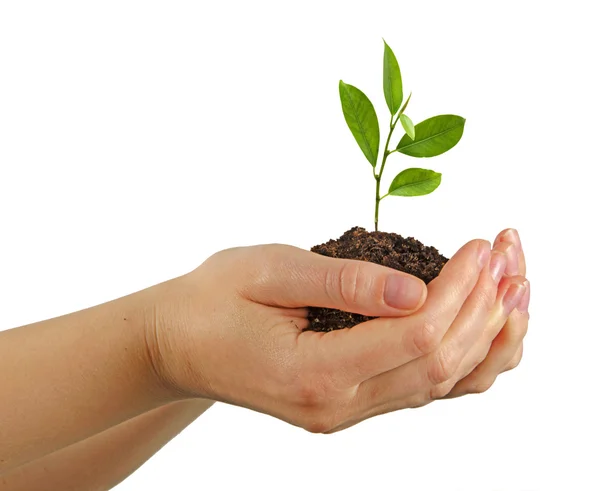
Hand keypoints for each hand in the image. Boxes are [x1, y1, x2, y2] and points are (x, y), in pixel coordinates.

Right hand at [144, 235, 525, 432]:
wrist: (180, 344)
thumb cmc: (214, 300)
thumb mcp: (268, 271)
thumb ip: (342, 282)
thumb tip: (416, 290)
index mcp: (313, 374)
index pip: (415, 336)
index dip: (459, 288)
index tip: (481, 244)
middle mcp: (337, 406)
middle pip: (440, 363)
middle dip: (485, 305)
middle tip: (508, 254)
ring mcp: (346, 412)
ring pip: (443, 385)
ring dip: (487, 335)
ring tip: (517, 288)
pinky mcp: (351, 402)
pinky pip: (424, 388)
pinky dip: (465, 357)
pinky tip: (485, 324)